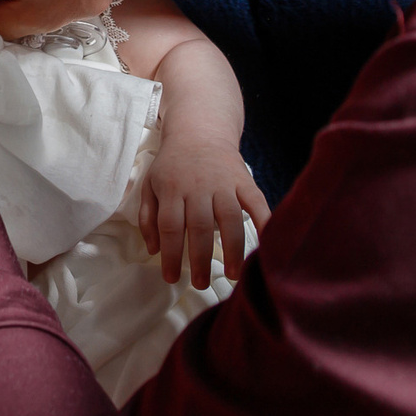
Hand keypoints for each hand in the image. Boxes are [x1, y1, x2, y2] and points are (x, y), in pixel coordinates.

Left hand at [137, 139, 270, 287]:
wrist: (200, 132)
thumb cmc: (172, 165)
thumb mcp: (150, 185)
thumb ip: (148, 217)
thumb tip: (153, 250)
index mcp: (172, 189)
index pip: (170, 227)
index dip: (170, 255)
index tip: (171, 278)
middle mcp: (198, 187)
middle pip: (199, 227)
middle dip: (200, 259)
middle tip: (200, 283)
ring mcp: (223, 183)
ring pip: (229, 219)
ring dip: (232, 249)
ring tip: (233, 275)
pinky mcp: (245, 180)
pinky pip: (257, 203)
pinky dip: (264, 222)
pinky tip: (267, 243)